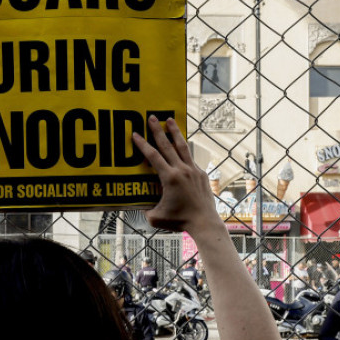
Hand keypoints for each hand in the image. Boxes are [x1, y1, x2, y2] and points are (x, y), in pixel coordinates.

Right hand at [131, 117, 213, 232]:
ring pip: (182, 147)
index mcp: (169, 178)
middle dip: (157, 130)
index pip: (153, 157)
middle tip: (151, 117)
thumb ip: (146, 209)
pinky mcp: (201, 174)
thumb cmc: (179, 221)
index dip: (143, 145)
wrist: (204, 222)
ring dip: (174, 132)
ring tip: (170, 120)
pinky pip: (190, 158)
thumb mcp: (156, 217)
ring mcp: (193, 170)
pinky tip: (180, 145)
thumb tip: (139, 205)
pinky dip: (184, 149)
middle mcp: (182, 170)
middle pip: (167, 146)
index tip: (135, 134)